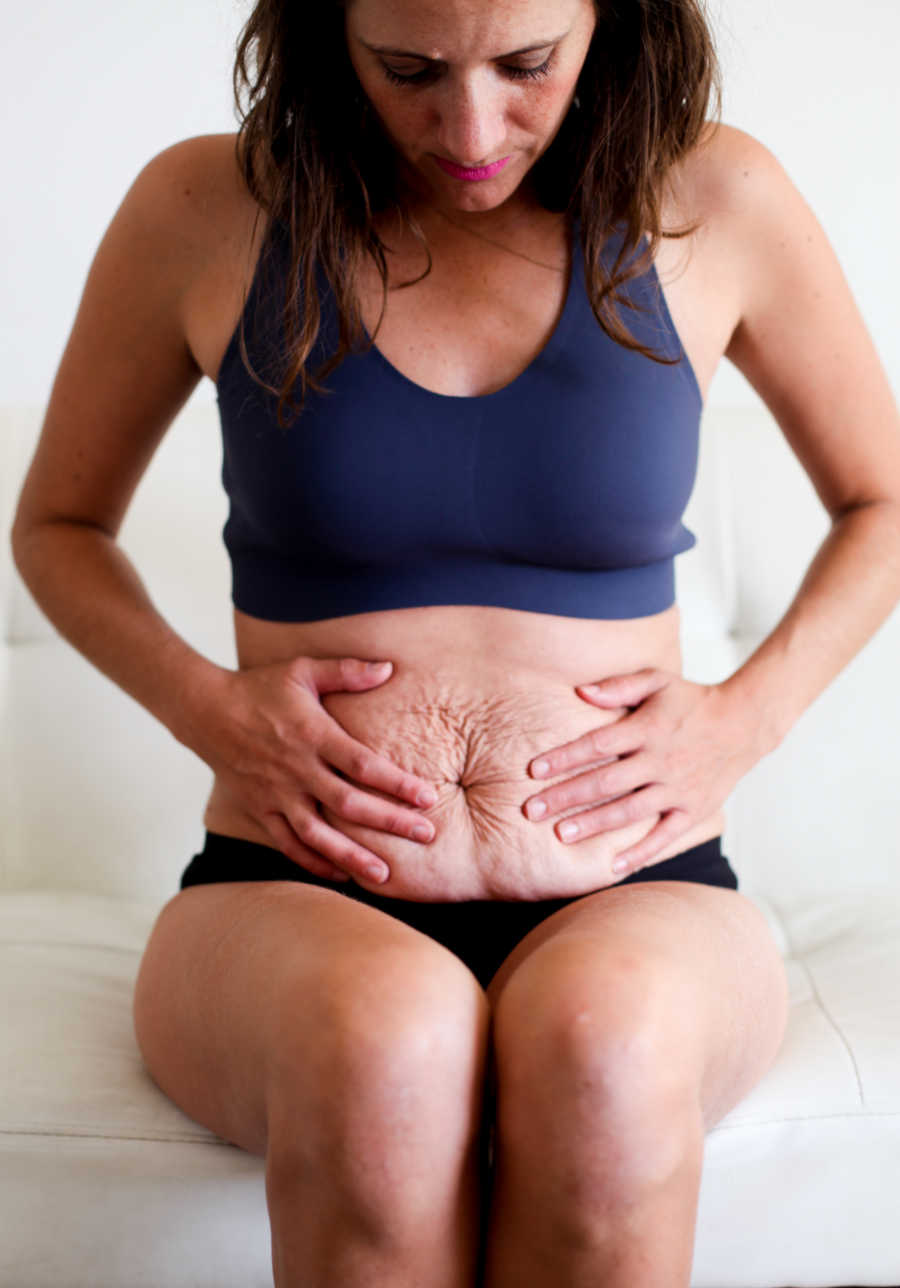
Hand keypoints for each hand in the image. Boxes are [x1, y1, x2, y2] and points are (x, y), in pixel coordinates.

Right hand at [187, 656, 437, 884]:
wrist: (204, 711)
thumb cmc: (260, 687)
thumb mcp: (303, 670)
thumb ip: (347, 671)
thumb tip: (389, 668)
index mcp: (312, 734)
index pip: (362, 764)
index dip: (396, 783)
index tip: (427, 798)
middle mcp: (296, 769)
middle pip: (348, 803)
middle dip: (389, 822)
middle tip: (426, 835)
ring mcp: (276, 793)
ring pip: (318, 834)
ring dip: (352, 855)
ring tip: (385, 875)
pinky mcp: (259, 809)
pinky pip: (288, 842)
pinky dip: (313, 862)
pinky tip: (341, 875)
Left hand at [521, 668, 754, 874]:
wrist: (744, 723)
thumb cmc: (691, 700)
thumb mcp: (657, 681)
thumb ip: (618, 687)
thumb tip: (580, 691)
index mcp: (647, 729)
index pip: (597, 745)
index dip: (564, 757)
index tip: (533, 770)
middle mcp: (660, 760)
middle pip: (605, 783)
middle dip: (565, 796)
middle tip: (531, 810)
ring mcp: (678, 788)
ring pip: (629, 811)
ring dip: (594, 824)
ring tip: (560, 834)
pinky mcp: (693, 809)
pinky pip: (665, 836)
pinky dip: (641, 852)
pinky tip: (613, 867)